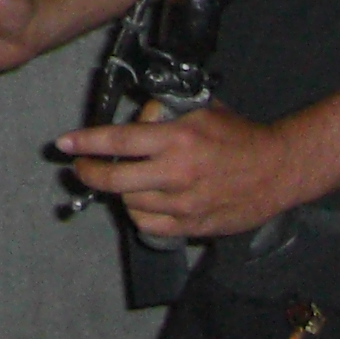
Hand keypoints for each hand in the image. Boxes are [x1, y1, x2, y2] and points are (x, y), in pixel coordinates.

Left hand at [56, 105, 311, 241]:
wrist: (276, 170)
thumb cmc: (237, 137)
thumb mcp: (199, 111)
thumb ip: (162, 116)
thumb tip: (132, 122)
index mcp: (177, 140)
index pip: (118, 141)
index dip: (86, 143)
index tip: (63, 144)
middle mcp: (177, 174)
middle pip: (115, 179)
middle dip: (89, 173)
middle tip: (80, 168)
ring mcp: (185, 204)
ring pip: (130, 203)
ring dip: (119, 192)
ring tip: (123, 181)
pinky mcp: (194, 226)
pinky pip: (150, 225)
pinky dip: (140, 213)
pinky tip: (143, 201)